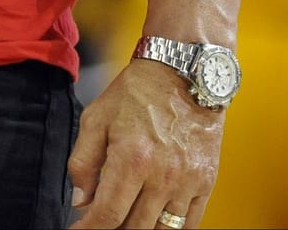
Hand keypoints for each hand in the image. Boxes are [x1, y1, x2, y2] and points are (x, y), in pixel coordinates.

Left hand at [69, 60, 222, 228]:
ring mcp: (187, 182)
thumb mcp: (96, 118)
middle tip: (100, 223)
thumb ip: (83, 162)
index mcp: (131, 160)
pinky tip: (154, 223)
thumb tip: (81, 201)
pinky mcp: (206, 182)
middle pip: (134, 228)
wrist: (184, 73)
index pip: (108, 215)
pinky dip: (171, 229)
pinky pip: (190, 223)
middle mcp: (162, 176)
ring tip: (125, 223)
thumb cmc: (137, 92)